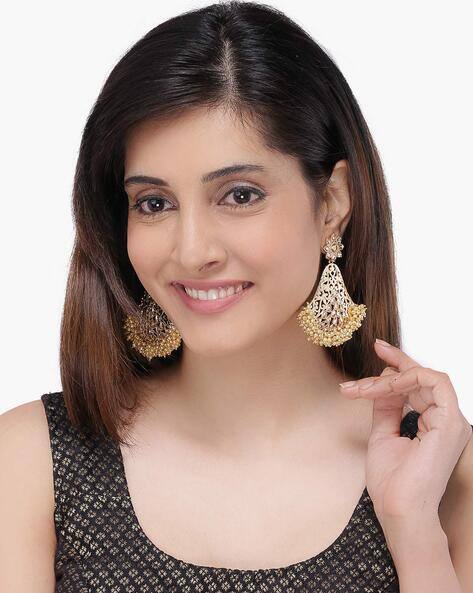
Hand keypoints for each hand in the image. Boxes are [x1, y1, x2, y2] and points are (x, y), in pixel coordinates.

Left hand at [339, 339, 471, 530]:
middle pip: (422, 378)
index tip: (380, 351)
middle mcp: (445, 421)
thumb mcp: (383, 435)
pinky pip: (434, 384)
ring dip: (391, 378)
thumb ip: (386, 409)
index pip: (420, 386)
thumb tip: (381, 385)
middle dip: (395, 363)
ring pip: (425, 378)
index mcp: (434, 425)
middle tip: (377, 348)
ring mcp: (450, 422)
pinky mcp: (449, 423)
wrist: (398, 510)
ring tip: (365, 387)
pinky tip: (384, 386)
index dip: (401, 366)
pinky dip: (408, 379)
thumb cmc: (392, 483)